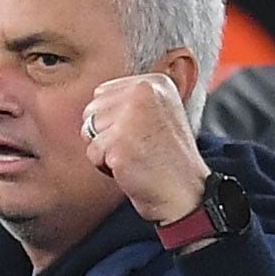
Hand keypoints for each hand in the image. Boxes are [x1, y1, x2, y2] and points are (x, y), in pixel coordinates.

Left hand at [81, 72, 205, 226]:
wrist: (185, 192)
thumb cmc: (168, 159)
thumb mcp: (159, 114)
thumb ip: (129, 101)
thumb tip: (93, 105)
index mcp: (154, 82)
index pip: (102, 93)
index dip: (113, 120)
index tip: (139, 134)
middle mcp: (143, 92)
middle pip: (92, 109)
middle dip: (105, 134)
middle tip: (136, 148)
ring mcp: (131, 116)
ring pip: (89, 130)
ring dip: (104, 151)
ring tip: (133, 156)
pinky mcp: (119, 142)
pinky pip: (92, 153)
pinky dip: (105, 167)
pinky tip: (130, 168)